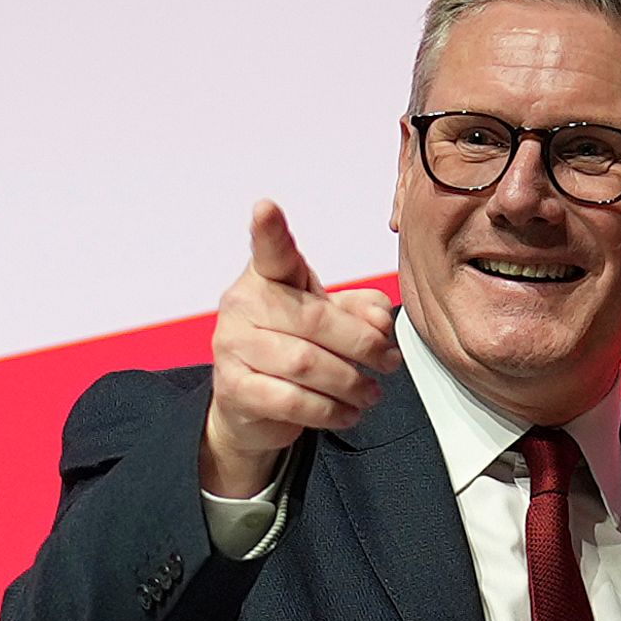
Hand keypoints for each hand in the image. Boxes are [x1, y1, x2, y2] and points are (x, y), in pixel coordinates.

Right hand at [202, 201, 401, 498]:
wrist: (250, 403)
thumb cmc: (293, 346)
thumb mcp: (330, 318)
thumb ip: (360, 310)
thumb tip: (381, 321)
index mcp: (266, 277)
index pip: (269, 251)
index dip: (268, 230)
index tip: (266, 208)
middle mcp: (242, 305)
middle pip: (313, 320)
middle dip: (362, 345)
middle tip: (388, 362)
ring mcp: (232, 346)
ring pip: (305, 365)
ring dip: (350, 383)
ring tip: (371, 392)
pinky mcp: (234, 388)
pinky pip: (291, 401)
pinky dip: (329, 410)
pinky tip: (348, 412)